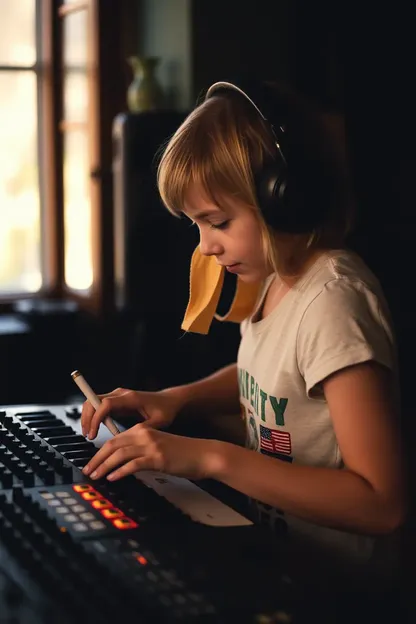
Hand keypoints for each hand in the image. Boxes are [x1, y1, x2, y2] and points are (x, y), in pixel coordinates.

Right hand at [80, 387, 184, 438]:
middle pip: (94, 400)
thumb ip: (144, 431)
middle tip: (88, 435)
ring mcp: (117, 396)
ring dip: (87, 417)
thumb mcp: (158, 422)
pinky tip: (94, 430)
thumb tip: (131, 441)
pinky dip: (92, 417)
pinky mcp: (116, 401)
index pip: (106, 404)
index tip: (93, 433)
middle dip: (87, 417)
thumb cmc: (164, 410)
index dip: (96, 418)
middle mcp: (121, 394)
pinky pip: (98, 406)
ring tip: (89, 433)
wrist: (168, 401)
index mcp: (131, 398)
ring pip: (93, 402)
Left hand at [81, 424, 223, 480]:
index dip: (100, 452)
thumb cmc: (183, 453)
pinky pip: (133, 464)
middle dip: (97, 459)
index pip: (115, 439)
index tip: (92, 463)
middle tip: (88, 470)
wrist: (203, 454)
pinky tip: (114, 478)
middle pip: (113, 445)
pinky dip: (120, 471)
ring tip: (96, 476)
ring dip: (104, 466)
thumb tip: (123, 463)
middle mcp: (145, 435)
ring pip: (120, 454)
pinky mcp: (158, 458)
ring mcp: (151, 446)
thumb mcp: (158, 447)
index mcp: (144, 430)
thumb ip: (141, 451)